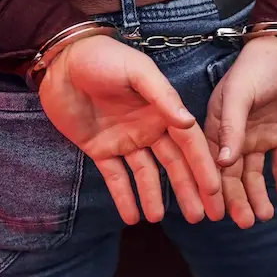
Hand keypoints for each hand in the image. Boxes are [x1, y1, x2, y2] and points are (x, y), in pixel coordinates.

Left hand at [39, 35, 222, 224]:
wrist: (61, 60)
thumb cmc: (103, 57)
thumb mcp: (136, 71)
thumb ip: (162, 96)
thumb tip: (187, 123)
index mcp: (162, 110)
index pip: (189, 143)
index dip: (203, 166)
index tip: (215, 190)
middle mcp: (148, 128)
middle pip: (174, 164)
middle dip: (188, 189)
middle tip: (201, 217)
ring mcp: (125, 140)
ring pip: (147, 174)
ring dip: (154, 196)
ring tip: (158, 219)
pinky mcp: (100, 149)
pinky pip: (115, 177)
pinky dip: (124, 197)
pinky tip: (132, 217)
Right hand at [205, 36, 276, 227]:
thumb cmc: (258, 64)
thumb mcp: (240, 93)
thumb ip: (231, 127)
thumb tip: (223, 164)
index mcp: (217, 123)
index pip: (211, 162)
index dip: (212, 187)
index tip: (214, 213)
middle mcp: (236, 133)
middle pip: (234, 174)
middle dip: (237, 199)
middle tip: (244, 224)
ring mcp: (260, 134)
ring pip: (256, 174)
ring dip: (258, 196)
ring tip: (264, 217)